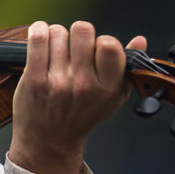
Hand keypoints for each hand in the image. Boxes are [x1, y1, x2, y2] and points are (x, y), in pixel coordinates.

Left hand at [7, 21, 146, 173]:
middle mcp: (84, 84)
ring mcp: (58, 82)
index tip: (93, 49)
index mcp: (107, 87)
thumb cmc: (81, 116)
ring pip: (59, 33)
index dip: (101, 40)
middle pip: (83, 31)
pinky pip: (37, 41)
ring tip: (54, 48)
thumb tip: (140, 40)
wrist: (49, 142)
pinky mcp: (34, 80)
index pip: (109, 45)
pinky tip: (39, 35)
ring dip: (56, 35)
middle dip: (77, 34)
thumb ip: (127, 69)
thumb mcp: (112, 99)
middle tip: (72, 46)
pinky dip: (37, 31)